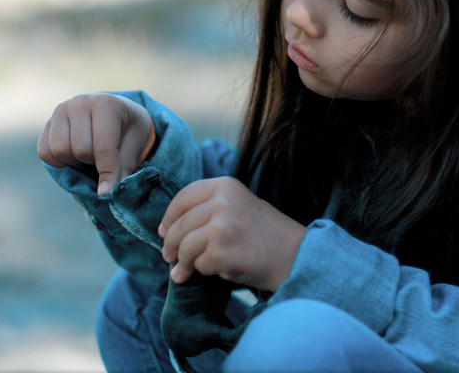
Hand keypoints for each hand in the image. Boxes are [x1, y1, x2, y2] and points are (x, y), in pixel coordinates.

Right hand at [37, 93, 155, 195]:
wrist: (117, 113)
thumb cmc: (127, 131)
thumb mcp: (133, 147)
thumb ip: (121, 170)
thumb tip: (104, 193)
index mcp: (107, 105)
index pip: (103, 146)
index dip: (107, 173)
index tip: (108, 192)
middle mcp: (81, 103)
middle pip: (80, 150)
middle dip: (93, 162)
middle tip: (103, 156)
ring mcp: (61, 110)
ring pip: (59, 150)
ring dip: (75, 160)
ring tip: (89, 153)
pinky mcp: (48, 122)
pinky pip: (44, 151)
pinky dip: (58, 161)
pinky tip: (73, 155)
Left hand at [158, 177, 306, 291]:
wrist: (294, 254)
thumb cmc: (264, 233)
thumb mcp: (238, 205)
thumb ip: (208, 208)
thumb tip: (167, 228)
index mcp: (225, 186)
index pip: (183, 198)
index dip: (169, 217)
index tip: (164, 231)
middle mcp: (222, 202)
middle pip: (179, 225)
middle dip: (170, 244)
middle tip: (168, 257)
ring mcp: (222, 227)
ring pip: (184, 246)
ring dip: (181, 263)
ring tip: (183, 272)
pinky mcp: (222, 252)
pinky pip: (197, 264)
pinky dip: (201, 272)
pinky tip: (212, 273)